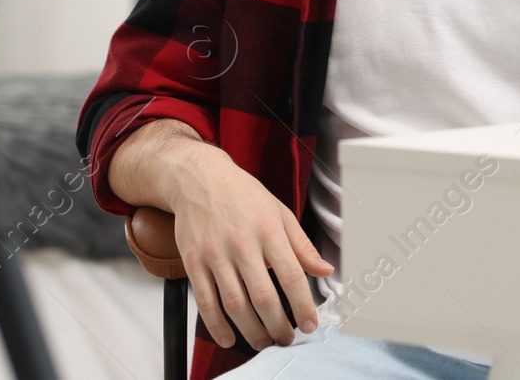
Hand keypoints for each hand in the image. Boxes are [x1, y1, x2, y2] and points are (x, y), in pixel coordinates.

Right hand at [172, 152, 334, 351]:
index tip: (309, 324)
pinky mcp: (194, 262)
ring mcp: (215, 254)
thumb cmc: (242, 194)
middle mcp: (242, 243)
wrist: (199, 178)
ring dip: (252, 331)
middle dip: (278, 326)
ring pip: (235, 304)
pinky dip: (217, 325)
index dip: (303, 306)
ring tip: (264, 342)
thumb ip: (302, 245)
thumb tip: (325, 270)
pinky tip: (229, 337)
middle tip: (286, 339)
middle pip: (263, 296)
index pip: (292, 276)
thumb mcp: (279, 212)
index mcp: (269, 230)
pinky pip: (205, 302)